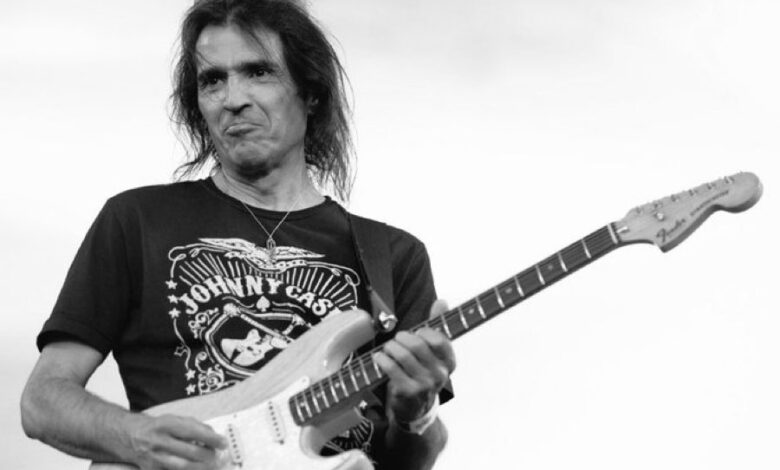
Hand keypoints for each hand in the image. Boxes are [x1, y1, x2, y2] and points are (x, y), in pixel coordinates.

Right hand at [124, 413, 227, 469]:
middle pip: (189, 451)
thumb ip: (194, 426)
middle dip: (209, 456)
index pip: (193, 432)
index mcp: (166, 424)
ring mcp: (155, 458)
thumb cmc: (157, 427)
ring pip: (182, 466)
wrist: (129, 436)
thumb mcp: (174, 419)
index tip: (224, 443)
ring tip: (212, 466)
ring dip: (201, 467)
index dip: (211, 438)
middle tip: (220, 457)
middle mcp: (159, 441)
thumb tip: (213, 435)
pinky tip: (198, 469)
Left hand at [373, 299, 455, 423]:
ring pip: (402, 354)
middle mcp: (440, 374)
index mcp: (449, 362)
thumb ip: (438, 325)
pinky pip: (390, 367)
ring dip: (390, 347)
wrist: (416, 407)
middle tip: (397, 339)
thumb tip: (442, 301)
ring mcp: (424, 384)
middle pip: (417, 344)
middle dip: (402, 337)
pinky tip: (379, 357)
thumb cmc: (424, 371)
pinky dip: (382, 359)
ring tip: (388, 348)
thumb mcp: (434, 352)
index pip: (439, 339)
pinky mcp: (407, 392)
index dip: (423, 332)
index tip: (417, 333)